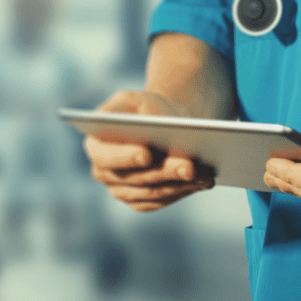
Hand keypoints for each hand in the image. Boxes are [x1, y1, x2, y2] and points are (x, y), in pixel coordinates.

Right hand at [85, 90, 215, 211]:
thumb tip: (125, 125)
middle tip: (189, 166)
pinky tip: (204, 181)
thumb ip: (123, 105)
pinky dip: (185, 190)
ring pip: (153, 192)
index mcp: (96, 146)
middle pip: (136, 178)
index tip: (146, 154)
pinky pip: (164, 200)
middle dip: (165, 171)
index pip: (106, 156)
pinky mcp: (142, 201)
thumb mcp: (134, 99)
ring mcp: (122, 191)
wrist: (165, 126)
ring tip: (204, 173)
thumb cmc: (148, 109)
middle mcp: (104, 173)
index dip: (126, 157)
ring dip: (180, 184)